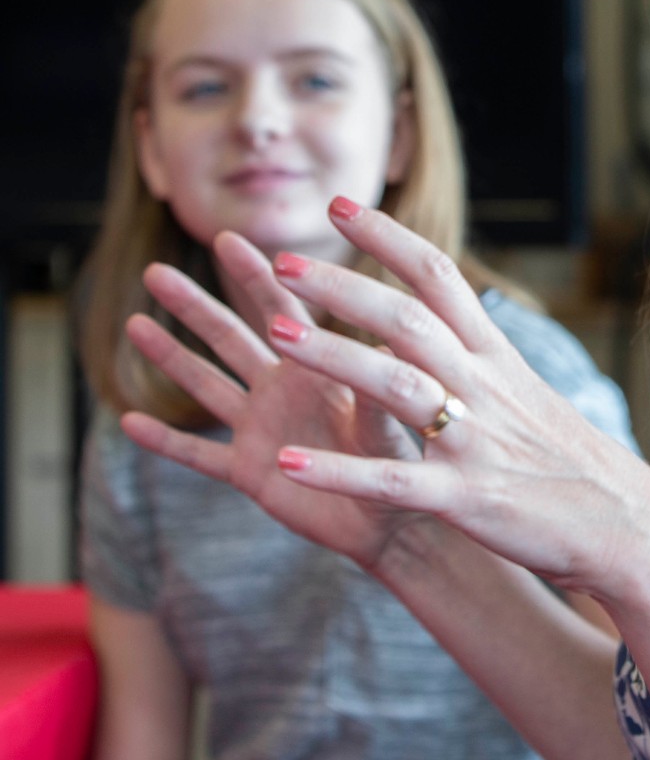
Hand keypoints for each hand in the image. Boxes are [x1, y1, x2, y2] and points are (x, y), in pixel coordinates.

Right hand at [123, 232, 428, 571]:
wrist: (398, 519)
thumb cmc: (410, 458)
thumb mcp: (396, 415)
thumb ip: (384, 383)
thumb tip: (394, 337)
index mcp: (319, 366)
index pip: (282, 309)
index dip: (255, 275)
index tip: (227, 239)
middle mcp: (284, 389)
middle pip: (230, 336)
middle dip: (194, 304)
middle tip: (155, 271)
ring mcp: (262, 428)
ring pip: (205, 384)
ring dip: (170, 356)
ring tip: (133, 323)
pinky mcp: (251, 473)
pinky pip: (199, 455)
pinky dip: (166, 442)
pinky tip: (129, 422)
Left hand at [258, 199, 649, 603]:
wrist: (627, 522)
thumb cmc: (571, 460)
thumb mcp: (525, 393)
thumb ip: (475, 360)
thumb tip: (425, 328)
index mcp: (497, 356)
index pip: (440, 276)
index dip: (389, 237)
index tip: (342, 206)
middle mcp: (485, 386)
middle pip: (407, 319)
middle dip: (343, 286)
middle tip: (283, 260)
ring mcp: (476, 440)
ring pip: (396, 384)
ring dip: (333, 356)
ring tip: (274, 335)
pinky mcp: (467, 497)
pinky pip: (394, 479)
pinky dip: (339, 470)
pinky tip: (288, 463)